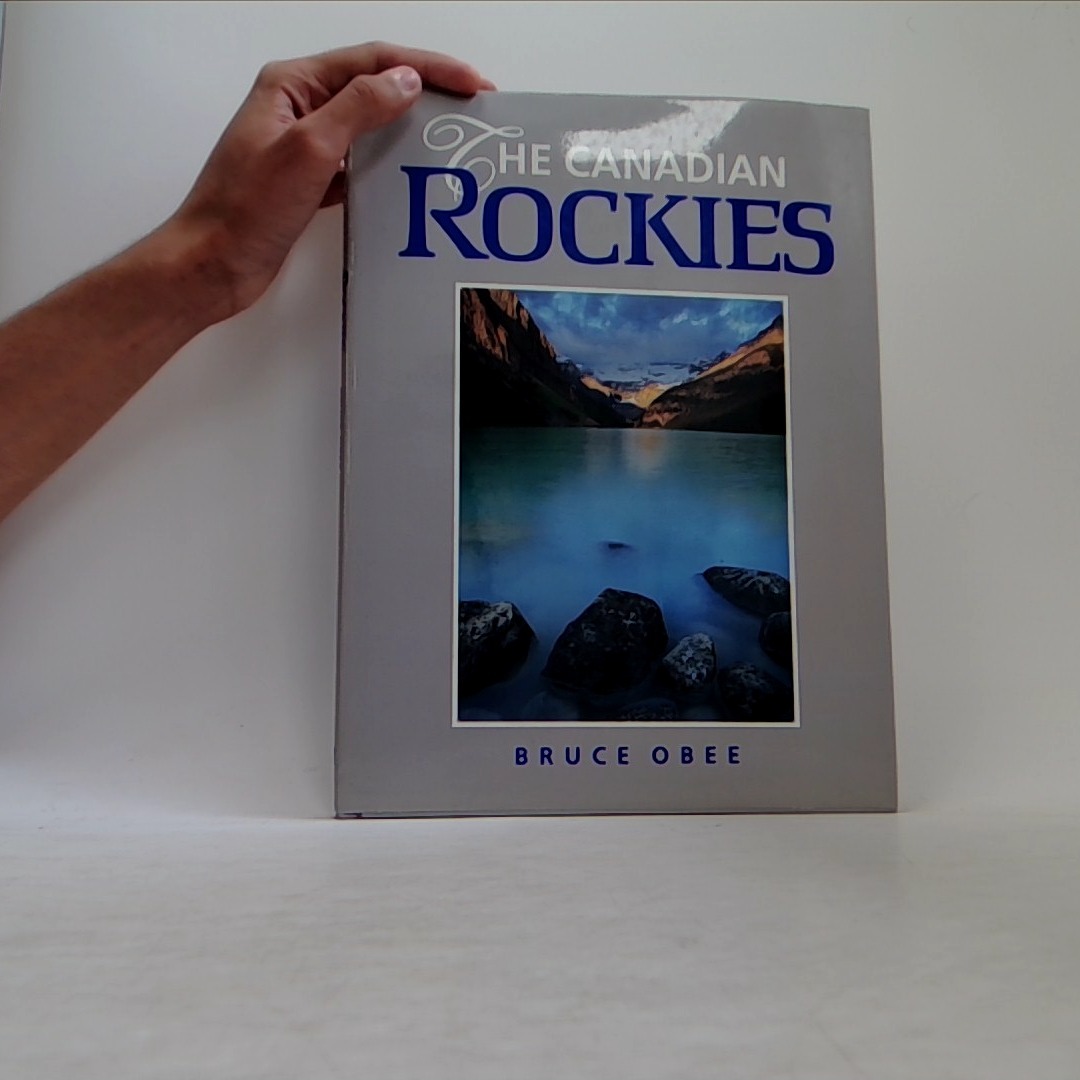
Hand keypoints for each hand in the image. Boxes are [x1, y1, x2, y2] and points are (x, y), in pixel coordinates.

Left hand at [167, 42, 493, 316]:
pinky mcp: (308, 181)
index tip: (469, 82)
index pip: (373, 60)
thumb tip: (404, 81)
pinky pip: (358, 161)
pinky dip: (387, 163)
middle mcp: (297, 108)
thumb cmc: (243, 210)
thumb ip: (358, 109)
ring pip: (368, 124)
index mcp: (291, 85)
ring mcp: (303, 145)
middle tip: (471, 105)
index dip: (427, 67)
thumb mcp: (308, 150)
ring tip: (448, 135)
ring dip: (408, 126)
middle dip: (425, 90)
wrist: (211, 265)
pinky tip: (408, 175)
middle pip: (373, 85)